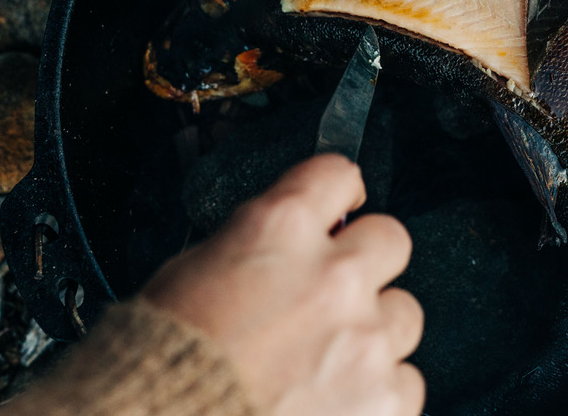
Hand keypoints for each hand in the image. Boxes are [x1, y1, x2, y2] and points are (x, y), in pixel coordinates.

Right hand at [144, 155, 423, 415]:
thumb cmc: (162, 361)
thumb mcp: (191, 273)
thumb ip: (255, 247)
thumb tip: (286, 245)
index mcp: (280, 229)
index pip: (338, 175)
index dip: (337, 194)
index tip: (339, 210)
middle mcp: (334, 276)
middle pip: (390, 240)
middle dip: (363, 263)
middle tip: (331, 295)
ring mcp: (365, 340)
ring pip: (403, 314)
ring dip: (372, 332)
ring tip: (324, 362)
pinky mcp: (384, 400)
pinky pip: (404, 382)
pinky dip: (375, 394)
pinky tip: (332, 402)